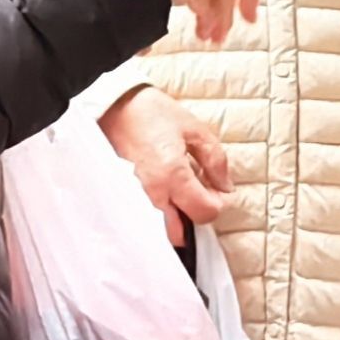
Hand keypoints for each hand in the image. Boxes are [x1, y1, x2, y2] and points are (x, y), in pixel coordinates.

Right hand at [100, 84, 230, 239]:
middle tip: (200, 195)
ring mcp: (135, 199)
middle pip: (180, 233)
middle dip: (194, 217)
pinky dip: (161, 214)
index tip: (217, 189)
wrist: (114, 106)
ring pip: (161, 230)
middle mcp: (153, 194)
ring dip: (177, 219)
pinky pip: (148, 218)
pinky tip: (166, 192)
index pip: (204, 213)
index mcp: (173, 176)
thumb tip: (225, 186)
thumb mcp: (195, 130)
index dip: (218, 203)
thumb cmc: (153, 113)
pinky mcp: (125, 197)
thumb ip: (216, 161)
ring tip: (183, 194)